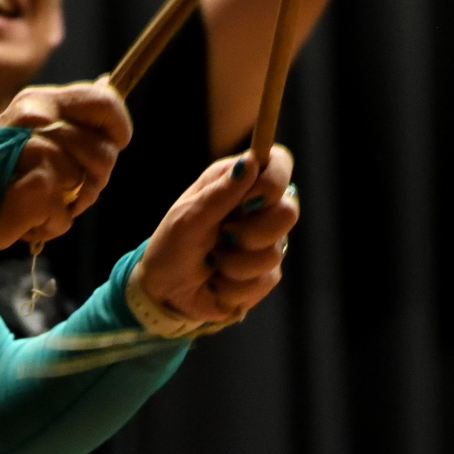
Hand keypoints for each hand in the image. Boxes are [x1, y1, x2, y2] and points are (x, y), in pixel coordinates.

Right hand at [0, 82, 131, 249]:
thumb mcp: (36, 131)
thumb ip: (74, 114)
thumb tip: (110, 83)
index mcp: (41, 100)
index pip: (105, 101)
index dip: (119, 129)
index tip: (111, 146)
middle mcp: (37, 117)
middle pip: (105, 149)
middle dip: (96, 176)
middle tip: (68, 187)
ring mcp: (35, 148)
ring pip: (89, 180)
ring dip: (72, 201)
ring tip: (43, 201)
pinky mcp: (37, 181)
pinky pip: (68, 210)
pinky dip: (52, 222)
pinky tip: (29, 216)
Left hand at [132, 145, 297, 322]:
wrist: (164, 293)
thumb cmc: (171, 247)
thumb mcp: (188, 217)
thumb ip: (221, 192)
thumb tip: (252, 160)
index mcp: (237, 183)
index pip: (279, 162)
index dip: (274, 179)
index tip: (250, 200)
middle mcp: (256, 209)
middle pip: (288, 211)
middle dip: (252, 233)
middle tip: (224, 237)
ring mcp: (264, 242)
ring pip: (274, 253)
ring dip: (234, 264)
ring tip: (212, 262)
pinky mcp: (264, 274)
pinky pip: (265, 280)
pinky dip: (234, 286)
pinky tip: (217, 282)